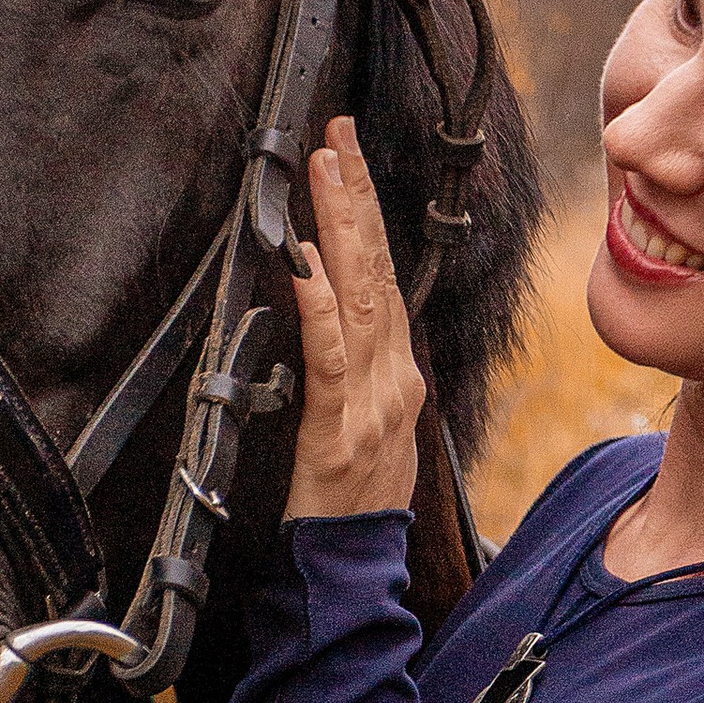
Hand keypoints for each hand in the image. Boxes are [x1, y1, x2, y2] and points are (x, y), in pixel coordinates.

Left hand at [284, 118, 424, 519]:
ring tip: (325, 170)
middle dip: (356, 196)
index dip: (367, 212)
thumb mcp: (370, 426)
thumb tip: (337, 314)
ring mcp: (372, 403)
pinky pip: (330, 361)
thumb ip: (359, 370)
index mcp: (397, 372)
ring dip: (342, 228)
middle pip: (378, 270)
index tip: (347, 154)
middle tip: (336, 134)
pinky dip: (320, 309)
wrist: (355, 568)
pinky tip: (307, 266)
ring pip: (360, 299)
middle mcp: (393, 377)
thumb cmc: (355, 502)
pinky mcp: (340, 432)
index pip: (383, 275)